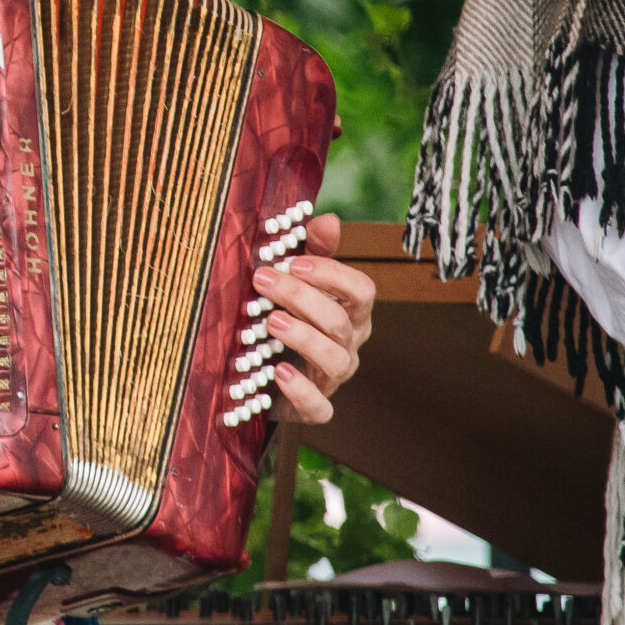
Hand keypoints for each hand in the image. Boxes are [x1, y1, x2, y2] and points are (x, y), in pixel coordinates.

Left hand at [260, 212, 374, 425]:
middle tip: (262, 280)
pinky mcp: (315, 406)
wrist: (268, 372)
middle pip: (340, 322)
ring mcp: (334, 376)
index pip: (362, 291)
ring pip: (335, 360)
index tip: (294, 261)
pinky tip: (278, 372)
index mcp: (351, 312)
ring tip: (271, 321)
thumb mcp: (299, 280)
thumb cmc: (290, 315)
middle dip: (302, 298)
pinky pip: (320, 406)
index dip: (332, 275)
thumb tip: (328, 218)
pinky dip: (301, 391)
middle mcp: (349, 343)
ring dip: (303, 338)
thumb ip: (313, 251)